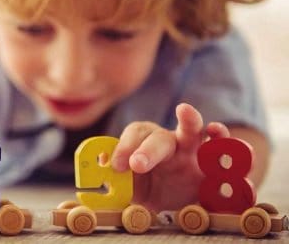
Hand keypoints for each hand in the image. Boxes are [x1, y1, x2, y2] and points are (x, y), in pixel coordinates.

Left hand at [111, 103, 229, 210]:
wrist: (175, 203)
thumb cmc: (148, 188)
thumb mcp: (128, 188)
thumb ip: (115, 183)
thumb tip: (93, 177)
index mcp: (146, 144)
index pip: (136, 134)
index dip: (125, 148)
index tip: (117, 166)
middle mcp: (172, 143)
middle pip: (162, 136)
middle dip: (150, 148)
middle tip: (138, 164)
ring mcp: (197, 154)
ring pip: (199, 134)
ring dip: (204, 129)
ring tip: (211, 128)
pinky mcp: (216, 172)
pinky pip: (228, 165)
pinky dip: (236, 164)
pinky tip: (239, 170)